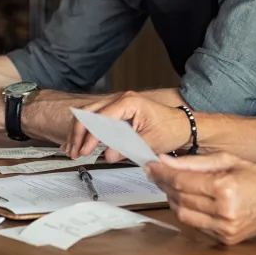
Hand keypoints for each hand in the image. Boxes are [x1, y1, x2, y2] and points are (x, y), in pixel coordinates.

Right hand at [63, 92, 190, 161]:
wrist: (182, 126)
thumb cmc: (171, 129)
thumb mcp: (149, 141)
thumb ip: (127, 147)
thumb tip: (107, 155)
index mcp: (128, 102)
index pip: (101, 118)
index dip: (90, 136)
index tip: (85, 151)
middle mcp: (120, 99)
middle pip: (88, 113)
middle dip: (78, 133)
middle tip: (74, 152)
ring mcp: (118, 104)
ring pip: (89, 115)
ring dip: (79, 133)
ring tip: (73, 150)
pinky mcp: (117, 113)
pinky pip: (96, 119)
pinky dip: (86, 131)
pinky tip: (78, 142)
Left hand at [146, 153, 255, 244]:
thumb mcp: (227, 160)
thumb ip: (193, 162)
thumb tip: (165, 160)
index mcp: (225, 188)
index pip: (182, 181)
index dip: (162, 173)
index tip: (151, 165)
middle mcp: (224, 211)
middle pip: (180, 198)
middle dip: (164, 184)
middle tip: (157, 173)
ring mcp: (225, 228)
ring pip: (183, 215)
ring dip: (173, 199)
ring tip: (172, 185)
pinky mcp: (225, 239)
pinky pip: (195, 225)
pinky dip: (187, 212)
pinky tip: (187, 200)